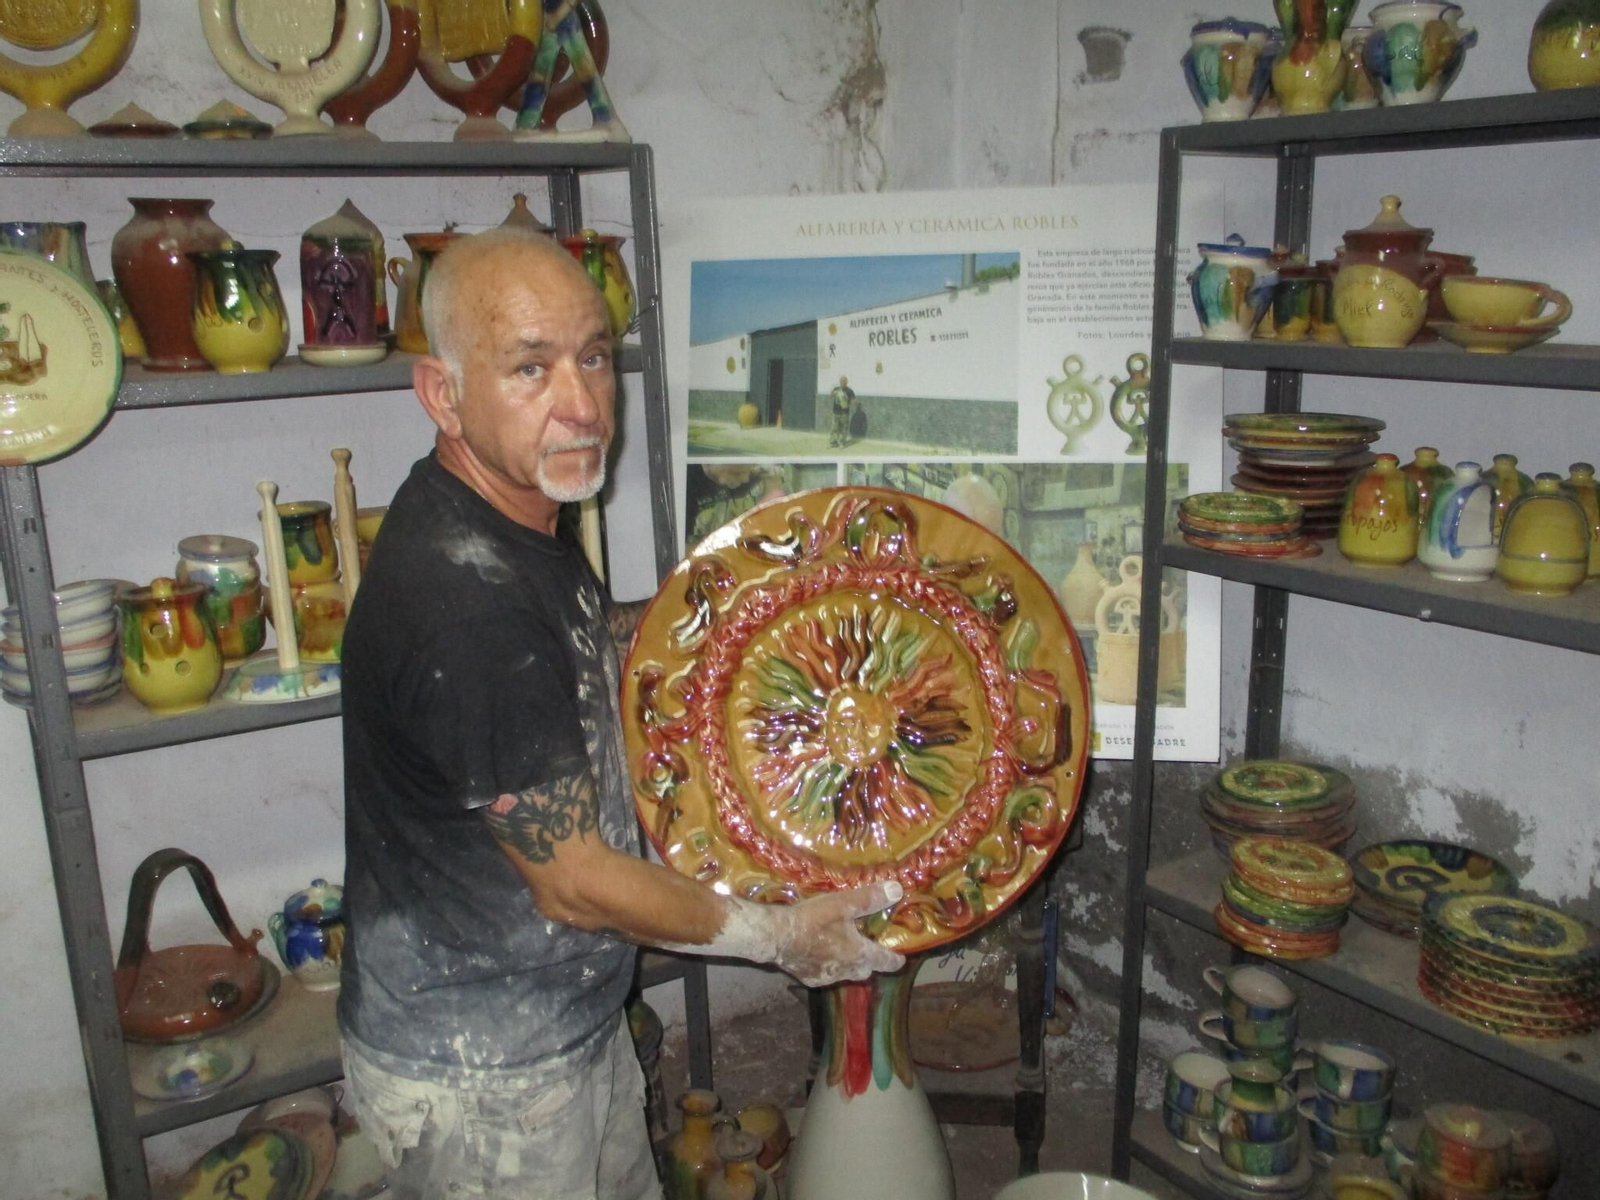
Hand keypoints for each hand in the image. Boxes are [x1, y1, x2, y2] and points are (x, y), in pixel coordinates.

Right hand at [766, 880, 905, 986]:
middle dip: (869, 962)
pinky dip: (827, 966)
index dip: (895, 959)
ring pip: (845, 974)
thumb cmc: (813, 919)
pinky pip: (826, 975)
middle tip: (867, 947)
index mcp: (859, 954)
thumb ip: (870, 898)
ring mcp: (827, 978)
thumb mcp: (843, 904)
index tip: (901, 958)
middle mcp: (847, 971)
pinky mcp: (810, 980)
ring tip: (841, 948)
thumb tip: (898, 890)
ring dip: (847, 964)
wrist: (777, 937)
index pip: (885, 961)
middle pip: (866, 971)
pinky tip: (819, 954)